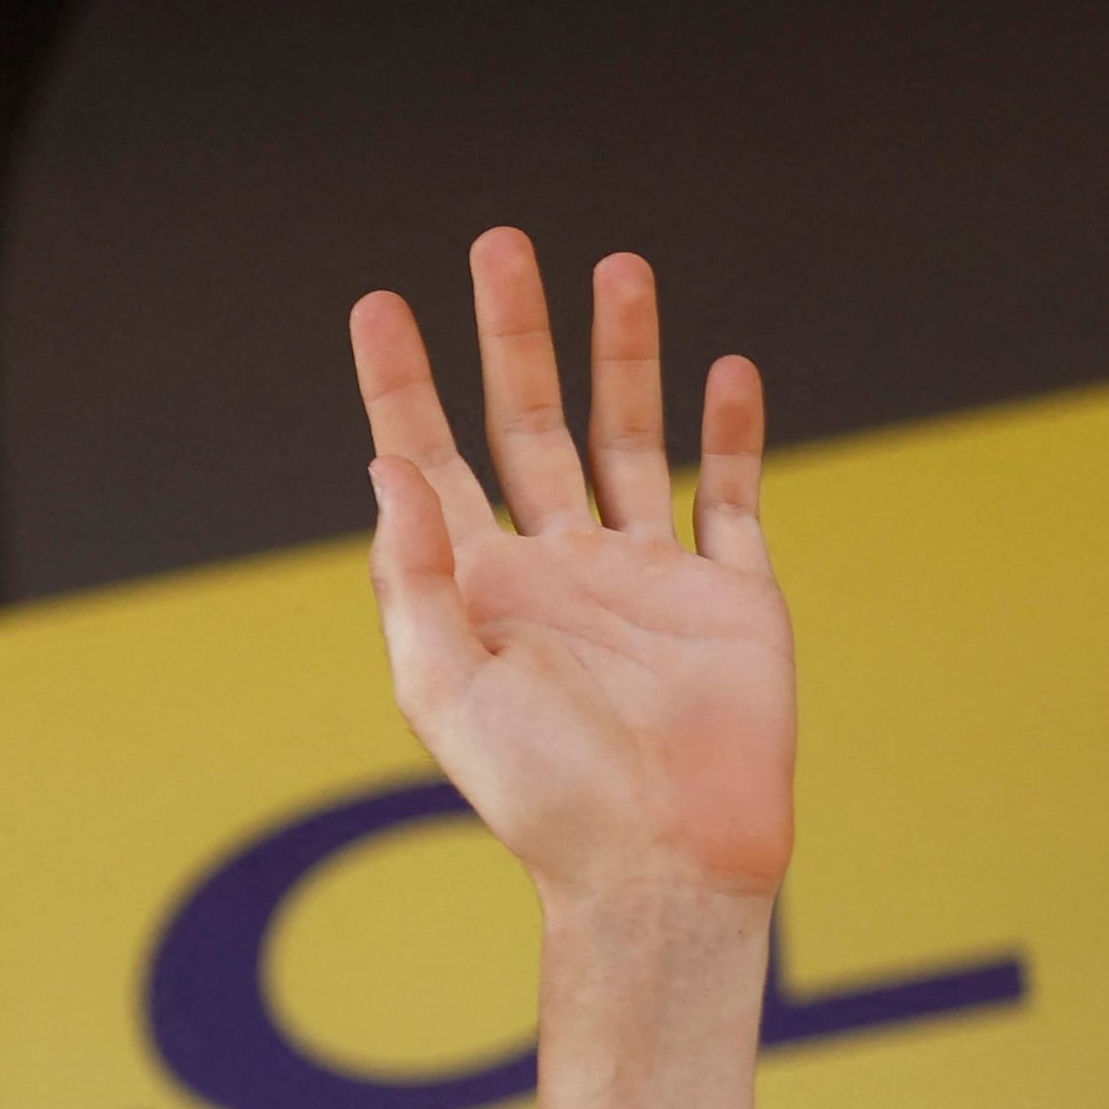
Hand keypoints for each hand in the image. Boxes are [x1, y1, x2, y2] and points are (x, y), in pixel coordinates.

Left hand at [356, 231, 793, 904]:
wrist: (659, 862)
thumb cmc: (541, 796)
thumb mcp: (446, 688)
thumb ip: (414, 578)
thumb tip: (384, 470)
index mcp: (477, 590)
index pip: (425, 462)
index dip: (399, 385)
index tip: (377, 306)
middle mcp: (556, 568)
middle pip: (526, 424)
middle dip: (513, 336)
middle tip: (500, 246)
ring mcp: (644, 575)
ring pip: (629, 436)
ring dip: (624, 355)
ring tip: (619, 268)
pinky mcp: (728, 593)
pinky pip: (730, 496)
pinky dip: (731, 432)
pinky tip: (727, 369)